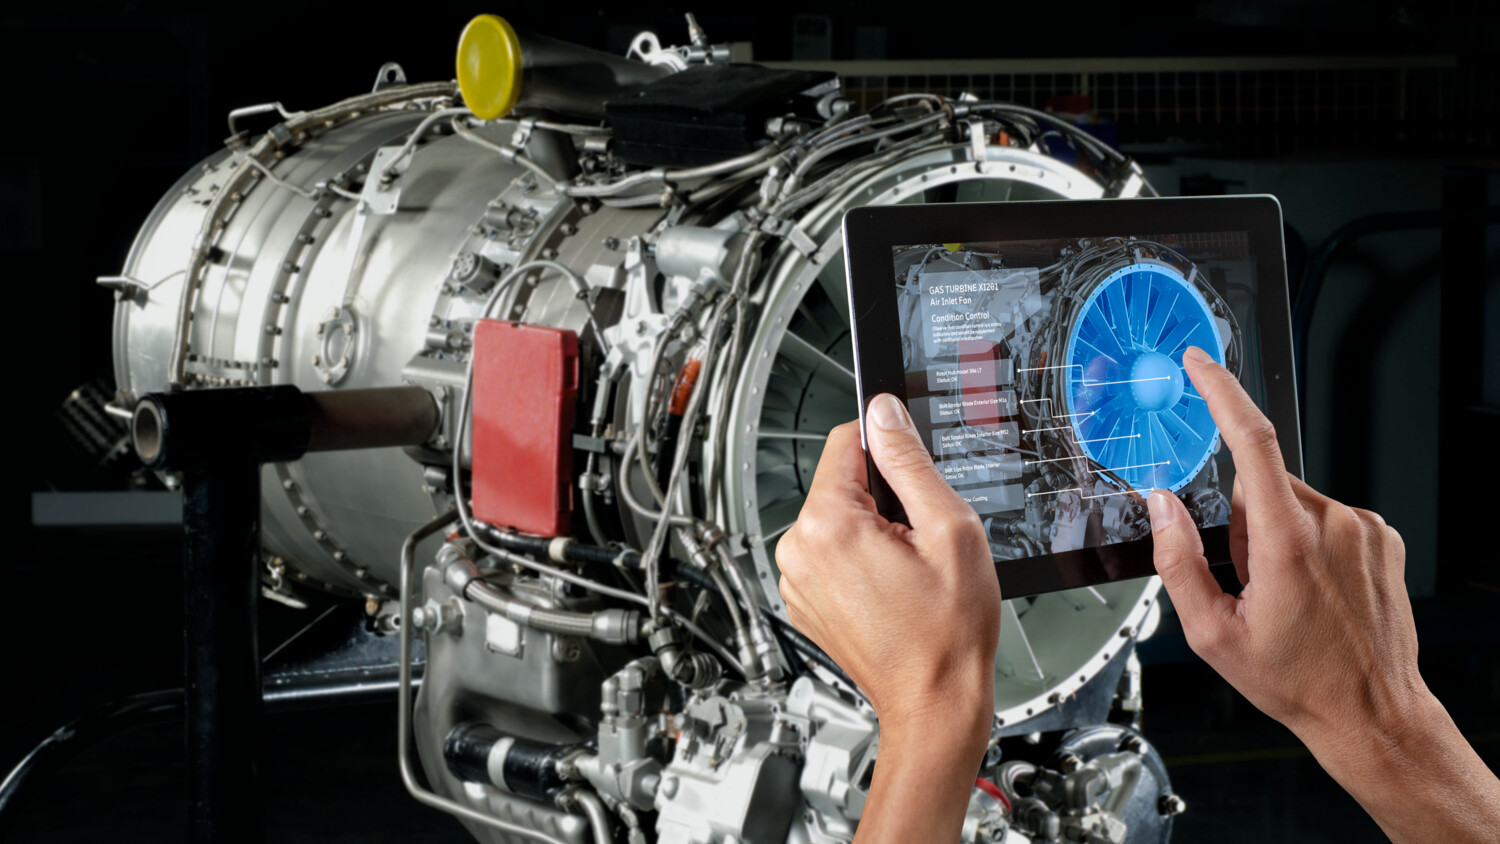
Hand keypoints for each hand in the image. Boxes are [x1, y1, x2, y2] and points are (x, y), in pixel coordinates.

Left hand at [776, 393, 999, 843]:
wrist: (934, 701)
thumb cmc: (947, 633)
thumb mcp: (948, 528)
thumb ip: (910, 461)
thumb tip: (884, 412)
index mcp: (827, 525)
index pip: (846, 440)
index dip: (888, 448)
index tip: (913, 473)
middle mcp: (798, 549)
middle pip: (840, 481)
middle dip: (883, 497)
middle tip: (920, 539)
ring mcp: (796, 578)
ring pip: (837, 517)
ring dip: (873, 530)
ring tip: (908, 570)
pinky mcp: (805, 598)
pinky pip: (832, 552)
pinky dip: (861, 558)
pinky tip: (892, 587)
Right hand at [1149, 345, 1499, 842]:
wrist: (1370, 711)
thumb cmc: (1295, 680)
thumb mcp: (1211, 633)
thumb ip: (1177, 559)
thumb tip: (1161, 504)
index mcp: (1286, 543)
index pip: (1251, 441)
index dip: (1221, 392)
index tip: (1201, 364)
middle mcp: (1332, 524)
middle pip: (1262, 486)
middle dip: (1242, 521)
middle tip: (1248, 581)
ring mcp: (1364, 529)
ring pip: (1293, 502)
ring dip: (1276, 533)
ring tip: (1286, 594)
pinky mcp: (1382, 537)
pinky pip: (1327, 517)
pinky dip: (1308, 541)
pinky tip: (1312, 589)